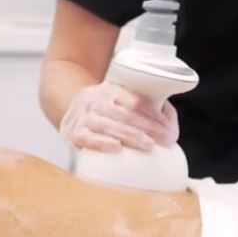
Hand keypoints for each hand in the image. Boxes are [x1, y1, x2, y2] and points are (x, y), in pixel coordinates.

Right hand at [60, 82, 178, 151]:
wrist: (67, 109)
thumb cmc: (102, 110)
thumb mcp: (119, 99)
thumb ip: (143, 106)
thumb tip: (169, 120)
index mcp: (110, 89)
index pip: (135, 100)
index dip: (153, 114)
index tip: (169, 128)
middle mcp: (95, 100)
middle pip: (124, 113)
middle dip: (147, 127)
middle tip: (166, 139)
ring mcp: (82, 116)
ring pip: (107, 124)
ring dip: (130, 135)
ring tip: (149, 145)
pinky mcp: (73, 133)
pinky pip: (87, 137)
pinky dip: (101, 142)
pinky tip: (116, 147)